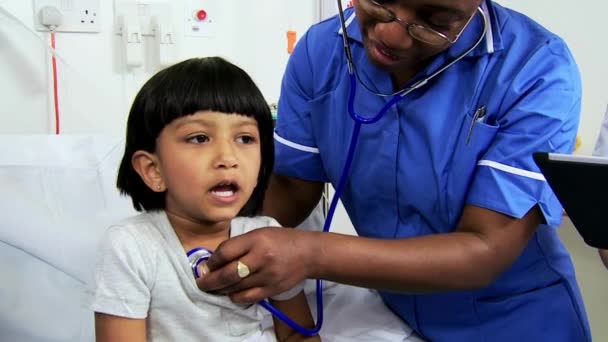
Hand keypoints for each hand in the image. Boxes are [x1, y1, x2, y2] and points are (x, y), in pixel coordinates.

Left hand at [196, 227, 315, 302]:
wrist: (309, 253)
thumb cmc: (282, 240)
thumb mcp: (260, 233)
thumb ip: (240, 244)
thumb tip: (216, 259)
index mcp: (256, 239)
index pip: (225, 252)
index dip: (212, 261)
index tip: (207, 266)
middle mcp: (261, 257)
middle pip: (228, 273)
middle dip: (210, 281)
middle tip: (201, 284)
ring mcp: (267, 275)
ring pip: (235, 287)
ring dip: (221, 289)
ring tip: (215, 288)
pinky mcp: (272, 289)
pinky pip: (247, 297)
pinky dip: (235, 296)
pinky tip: (232, 293)